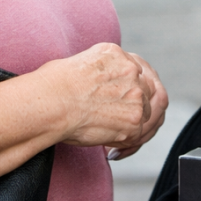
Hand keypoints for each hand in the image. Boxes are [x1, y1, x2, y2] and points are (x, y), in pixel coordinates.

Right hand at [41, 43, 166, 150]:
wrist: (52, 102)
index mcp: (116, 53)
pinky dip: (126, 145)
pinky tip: (109, 147)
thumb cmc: (53, 86)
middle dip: (138, 107)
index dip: (133, 89)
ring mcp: (136, 95)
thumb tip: (104, 88)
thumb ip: (102, 72)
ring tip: (113, 135)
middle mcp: (131, 70)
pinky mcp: (133, 121)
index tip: (124, 102)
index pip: (136, 71)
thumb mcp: (81, 64)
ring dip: (134, 126)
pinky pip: (138, 136)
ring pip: (147, 114)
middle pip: (148, 90)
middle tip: (123, 122)